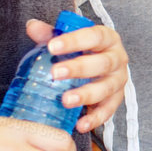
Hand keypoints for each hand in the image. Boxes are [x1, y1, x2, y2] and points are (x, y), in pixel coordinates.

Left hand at [25, 18, 128, 133]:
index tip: (52, 46)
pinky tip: (81, 124)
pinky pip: (109, 110)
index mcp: (107, 39)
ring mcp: (119, 81)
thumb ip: (49, 34)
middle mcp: (117, 58)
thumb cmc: (81, 52)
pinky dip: (95, 118)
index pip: (94, 36)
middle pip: (103, 63)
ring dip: (86, 95)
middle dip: (79, 68)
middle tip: (55, 74)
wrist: (98, 68)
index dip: (74, 41)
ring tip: (65, 100)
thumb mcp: (67, 41)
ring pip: (107, 88)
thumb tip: (32, 26)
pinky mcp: (116, 100)